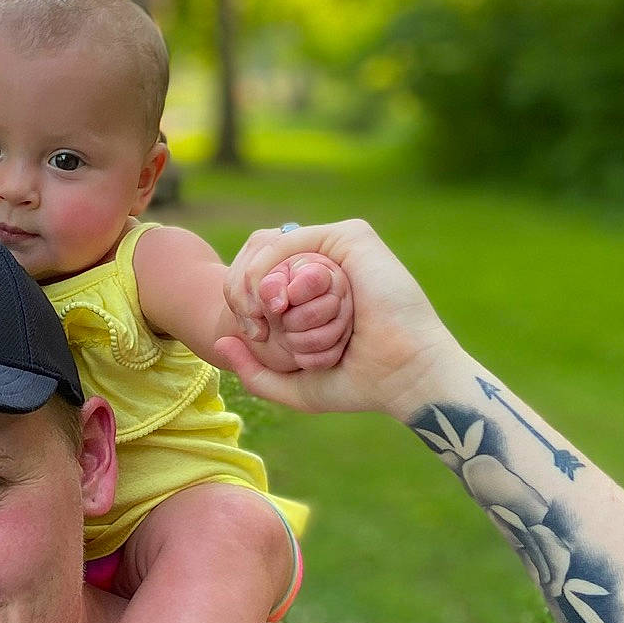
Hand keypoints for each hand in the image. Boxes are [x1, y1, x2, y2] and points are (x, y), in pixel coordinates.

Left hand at [216, 219, 459, 415]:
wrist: (402, 374)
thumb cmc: (357, 383)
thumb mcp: (293, 385)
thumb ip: (255, 372)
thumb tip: (221, 340)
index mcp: (316, 291)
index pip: (258, 276)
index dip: (240, 299)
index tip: (251, 334)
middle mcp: (327, 265)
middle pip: (259, 257)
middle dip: (240, 288)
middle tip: (252, 324)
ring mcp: (339, 248)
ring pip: (272, 247)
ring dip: (255, 281)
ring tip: (264, 314)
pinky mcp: (352, 237)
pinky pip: (292, 239)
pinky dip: (275, 267)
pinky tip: (278, 299)